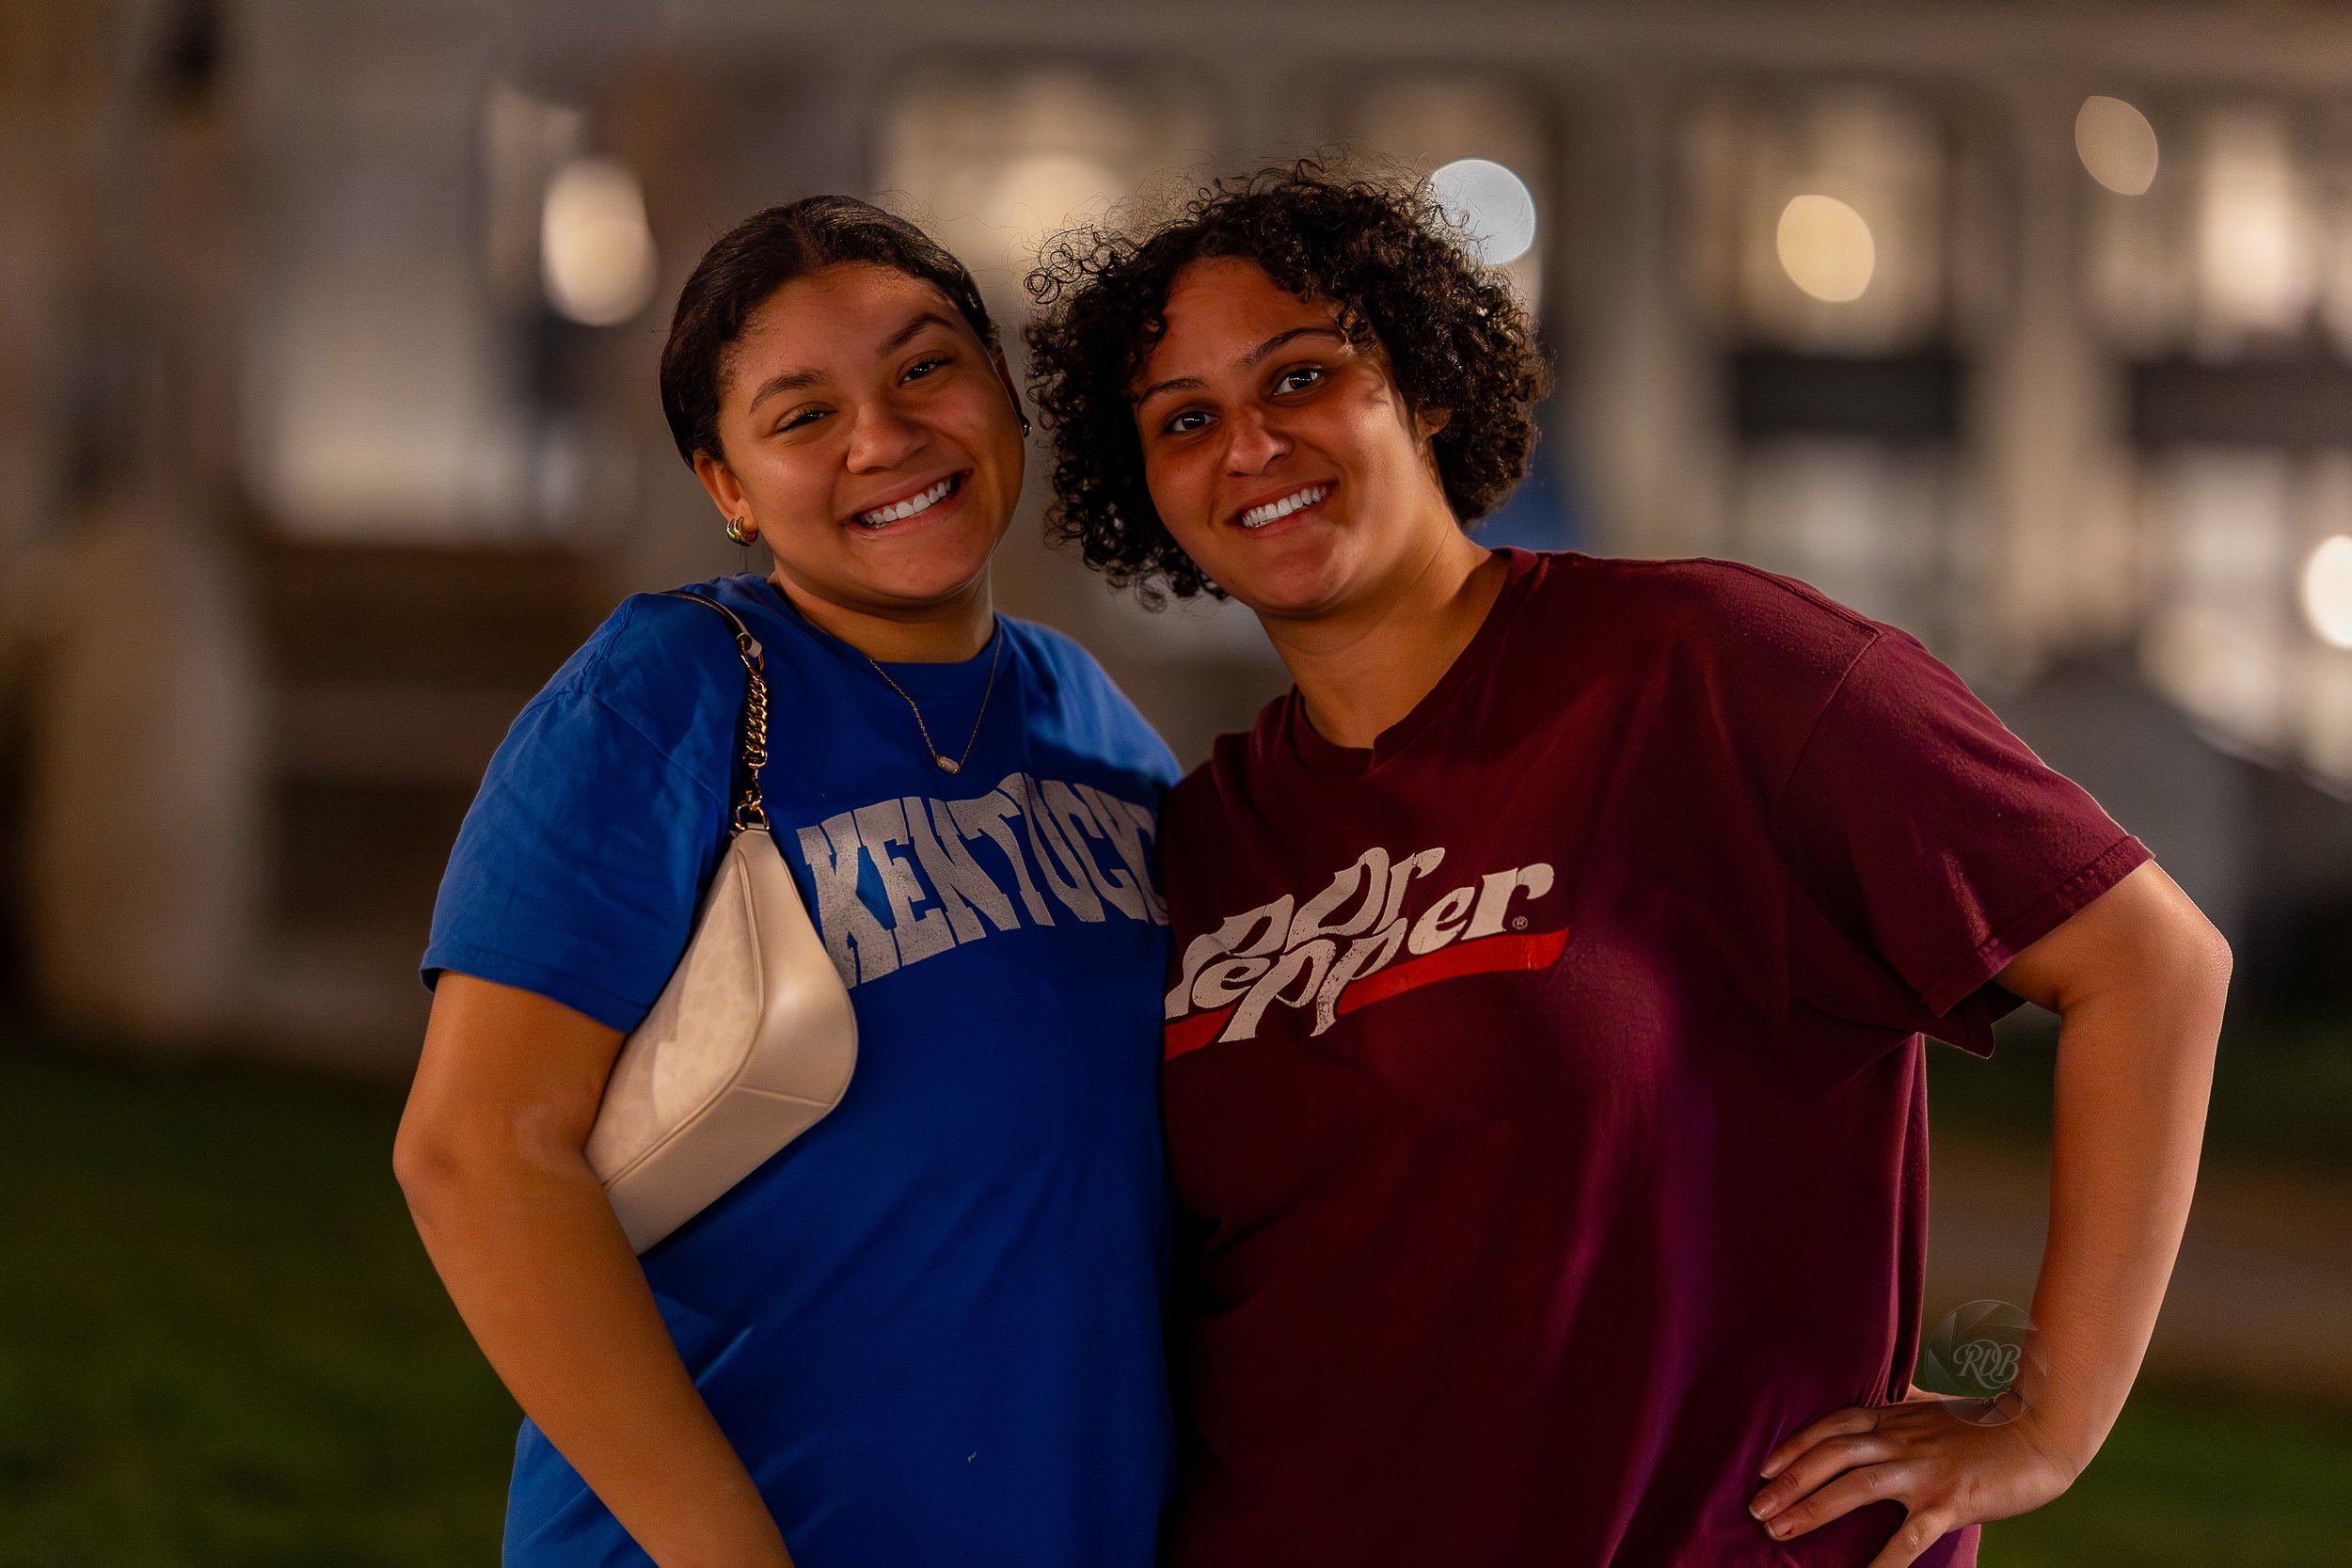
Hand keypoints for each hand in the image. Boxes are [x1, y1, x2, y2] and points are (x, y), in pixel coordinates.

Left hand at [1748, 1395, 2078, 1567]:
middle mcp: (1902, 1441)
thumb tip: (1886, 1395)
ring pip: (1857, 1486)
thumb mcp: (1935, 1407)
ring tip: (1780, 1530)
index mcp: (1895, 1419)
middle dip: (1789, 1481)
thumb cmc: (1987, 1423)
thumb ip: (1904, 1405)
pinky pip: (1910, 1535)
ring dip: (1813, 1508)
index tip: (1763, 1467)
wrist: (2040, 1432)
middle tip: (1756, 1508)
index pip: (1831, 1426)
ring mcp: (1924, 1471)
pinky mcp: (1950, 1501)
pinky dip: (1884, 1559)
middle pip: (1831, 1456)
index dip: (1794, 1446)